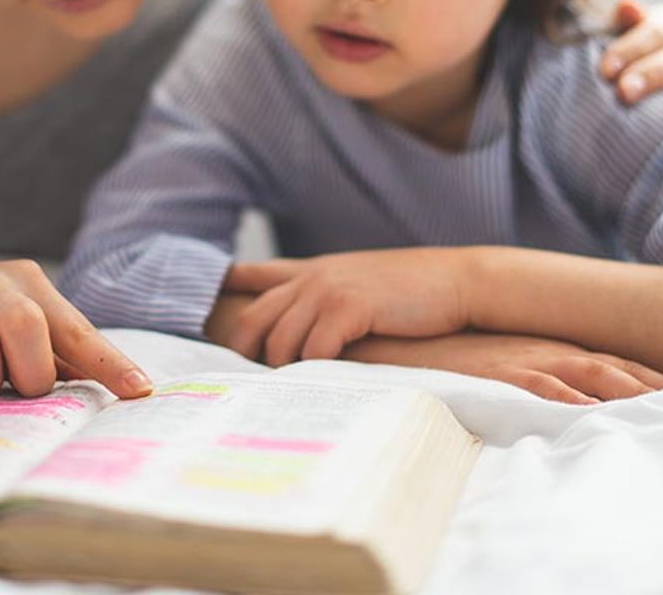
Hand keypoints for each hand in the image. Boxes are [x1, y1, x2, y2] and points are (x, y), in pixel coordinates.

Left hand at [225, 250, 468, 366]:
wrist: (456, 280)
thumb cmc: (411, 290)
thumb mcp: (359, 281)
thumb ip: (327, 295)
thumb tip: (304, 326)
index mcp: (313, 271)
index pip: (256, 274)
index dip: (228, 286)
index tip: (205, 305)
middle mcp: (313, 277)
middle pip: (255, 316)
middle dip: (244, 350)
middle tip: (247, 380)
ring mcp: (329, 289)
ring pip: (280, 338)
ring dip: (282, 368)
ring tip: (287, 392)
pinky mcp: (350, 306)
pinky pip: (315, 347)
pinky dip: (312, 368)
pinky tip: (318, 383)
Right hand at [345, 332, 662, 404]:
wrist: (392, 335)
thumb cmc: (440, 357)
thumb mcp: (486, 366)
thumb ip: (517, 379)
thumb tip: (544, 399)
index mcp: (537, 348)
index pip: (602, 360)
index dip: (641, 375)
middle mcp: (535, 349)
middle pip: (607, 365)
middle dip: (648, 383)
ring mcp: (517, 359)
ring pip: (585, 373)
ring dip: (623, 391)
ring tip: (658, 408)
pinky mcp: (494, 373)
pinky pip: (541, 387)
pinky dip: (569, 399)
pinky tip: (591, 413)